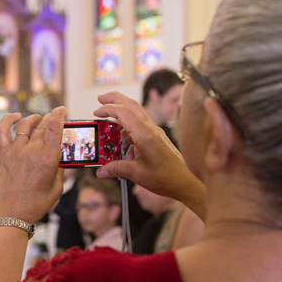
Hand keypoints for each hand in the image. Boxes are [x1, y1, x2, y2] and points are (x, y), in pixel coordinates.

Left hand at [0, 106, 66, 223]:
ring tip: (39, 119)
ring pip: (25, 125)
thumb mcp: (57, 188)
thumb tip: (61, 160)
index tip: (62, 110)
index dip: (59, 114)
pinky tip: (14, 117)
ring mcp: (15, 151)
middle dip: (50, 118)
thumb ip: (60, 170)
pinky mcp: (3, 155)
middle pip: (42, 125)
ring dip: (34, 118)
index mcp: (47, 159)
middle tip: (55, 118)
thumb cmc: (34, 205)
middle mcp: (31, 151)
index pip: (55, 127)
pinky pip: (2, 131)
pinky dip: (7, 120)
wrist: (10, 215)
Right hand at [93, 92, 204, 208]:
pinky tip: (121, 148)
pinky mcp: (155, 138)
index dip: (108, 109)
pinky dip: (126, 132)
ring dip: (120, 117)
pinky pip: (138, 129)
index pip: (124, 112)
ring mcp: (153, 132)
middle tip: (100, 99)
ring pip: (134, 115)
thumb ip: (116, 169)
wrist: (185, 182)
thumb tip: (101, 170)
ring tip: (107, 128)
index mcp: (145, 135)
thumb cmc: (166, 177)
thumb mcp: (136, 174)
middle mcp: (150, 129)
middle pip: (131, 104)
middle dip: (114, 99)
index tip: (96, 112)